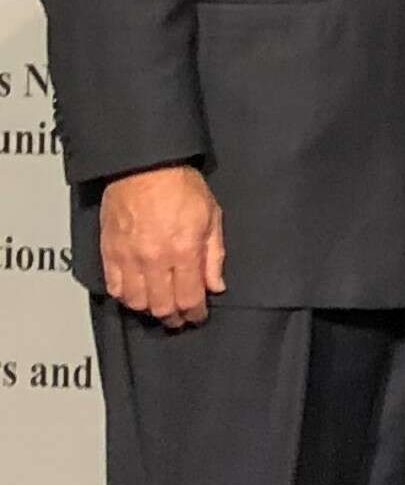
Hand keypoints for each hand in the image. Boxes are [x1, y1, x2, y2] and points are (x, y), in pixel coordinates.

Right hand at [98, 165, 224, 326]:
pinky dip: (125, 295)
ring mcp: (128, 257)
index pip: (189, 298)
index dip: (195, 314)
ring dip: (149, 308)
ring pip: (135, 302)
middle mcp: (154, 258)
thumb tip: (215, 285)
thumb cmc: (180, 185)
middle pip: (161, 306)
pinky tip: (136, 292)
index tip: (198, 316)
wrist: (143, 166)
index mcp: (183, 251)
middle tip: (179, 317)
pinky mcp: (109, 251)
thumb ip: (213, 255)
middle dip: (173, 317)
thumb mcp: (211, 217)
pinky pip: (113, 286)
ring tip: (159, 305)